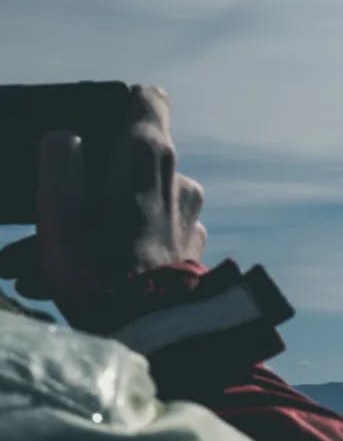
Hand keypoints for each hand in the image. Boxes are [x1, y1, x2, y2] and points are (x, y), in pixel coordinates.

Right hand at [0, 85, 205, 329]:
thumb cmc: (100, 273)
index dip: (118, 107)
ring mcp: (191, 218)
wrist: (160, 339)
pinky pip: (152, 243)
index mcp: (148, 157)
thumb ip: (62, 166)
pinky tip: (84, 286)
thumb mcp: (60, 215)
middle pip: (132, 163)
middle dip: (89, 190)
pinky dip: (121, 257)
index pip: (148, 101)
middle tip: (50, 227)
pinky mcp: (194, 254)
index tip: (91, 131)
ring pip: (137, 209)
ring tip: (51, 269)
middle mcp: (180, 181)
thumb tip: (66, 140)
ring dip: (98, 231)